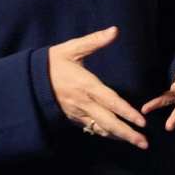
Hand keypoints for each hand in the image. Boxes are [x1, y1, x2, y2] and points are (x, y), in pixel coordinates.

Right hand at [48, 25, 148, 149]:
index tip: (141, 122)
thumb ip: (94, 41)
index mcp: (86, 85)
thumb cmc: (52, 62)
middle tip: (144, 144)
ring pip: (101, 129)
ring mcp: (78, 112)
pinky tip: (116, 136)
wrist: (30, 79)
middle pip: (108, 122)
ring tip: (136, 143)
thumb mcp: (72, 48)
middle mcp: (83, 102)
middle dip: (127, 134)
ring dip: (119, 137)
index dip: (126, 112)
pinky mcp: (73, 117)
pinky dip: (105, 133)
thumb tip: (115, 31)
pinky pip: (92, 128)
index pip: (110, 101)